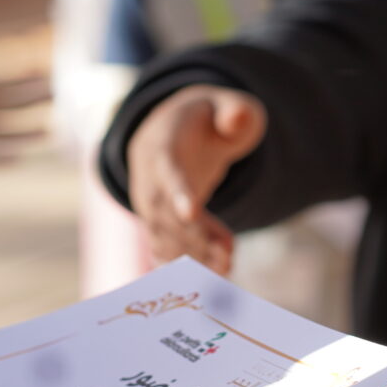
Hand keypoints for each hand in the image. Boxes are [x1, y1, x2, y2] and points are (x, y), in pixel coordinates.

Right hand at [125, 86, 266, 274]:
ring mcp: (149, 204)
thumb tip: (237, 119)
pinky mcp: (156, 223)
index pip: (168, 170)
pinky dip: (182, 266)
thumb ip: (234, 111)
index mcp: (162, 145)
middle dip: (194, 236)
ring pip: (164, 235)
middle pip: (165, 212)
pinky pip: (164, 248)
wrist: (168, 132)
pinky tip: (206, 282)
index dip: (178, 191)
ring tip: (225, 270)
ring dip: (192, 256)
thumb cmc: (202, 119)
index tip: (191, 213)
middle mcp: (148, 179)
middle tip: (226, 257)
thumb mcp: (223, 105)